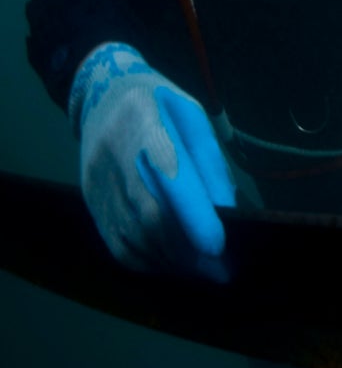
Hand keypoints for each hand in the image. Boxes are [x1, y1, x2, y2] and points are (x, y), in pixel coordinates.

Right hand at [71, 43, 236, 281]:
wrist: (100, 96)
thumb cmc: (159, 104)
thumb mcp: (193, 117)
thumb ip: (209, 162)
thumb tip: (226, 210)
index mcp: (144, 122)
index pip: (167, 173)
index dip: (191, 213)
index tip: (217, 245)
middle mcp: (112, 156)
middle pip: (148, 214)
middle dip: (188, 249)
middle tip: (221, 270)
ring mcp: (95, 182)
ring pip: (132, 236)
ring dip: (171, 260)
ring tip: (204, 271)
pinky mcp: (89, 201)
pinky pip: (116, 242)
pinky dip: (147, 261)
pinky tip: (173, 264)